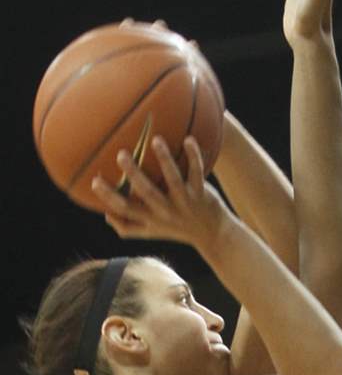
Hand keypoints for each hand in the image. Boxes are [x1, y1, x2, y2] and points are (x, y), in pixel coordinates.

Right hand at [90, 137, 231, 248]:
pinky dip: (194, 156)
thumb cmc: (177, 229)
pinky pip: (197, 173)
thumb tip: (106, 215)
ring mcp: (184, 202)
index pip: (125, 209)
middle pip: (147, 193)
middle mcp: (166, 212)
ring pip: (173, 180)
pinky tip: (189, 139)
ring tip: (155, 140)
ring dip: (164, 160)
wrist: (214, 235)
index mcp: (150, 219)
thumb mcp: (152, 232)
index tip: (94, 180)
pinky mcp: (202, 194)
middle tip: (121, 154)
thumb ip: (128, 227)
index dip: (109, 197)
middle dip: (134, 174)